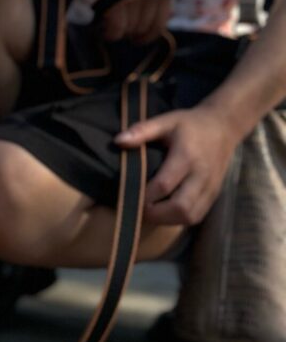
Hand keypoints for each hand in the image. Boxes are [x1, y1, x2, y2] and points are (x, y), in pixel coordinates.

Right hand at [70, 0, 173, 43]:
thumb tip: (146, 28)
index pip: (159, 22)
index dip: (147, 35)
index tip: (135, 40)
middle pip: (142, 25)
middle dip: (129, 32)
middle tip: (115, 29)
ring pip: (130, 26)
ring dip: (118, 32)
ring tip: (107, 25)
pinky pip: (117, 23)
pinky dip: (111, 31)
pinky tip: (105, 29)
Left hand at [115, 108, 235, 225]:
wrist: (224, 127)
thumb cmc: (190, 124)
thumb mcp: (166, 121)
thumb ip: (142, 131)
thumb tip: (118, 141)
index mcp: (187, 156)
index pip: (164, 185)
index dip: (145, 195)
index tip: (130, 195)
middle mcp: (201, 174)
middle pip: (179, 207)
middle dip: (155, 213)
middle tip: (139, 208)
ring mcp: (210, 187)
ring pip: (189, 216)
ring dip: (166, 220)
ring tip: (151, 212)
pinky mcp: (214, 194)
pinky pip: (197, 215)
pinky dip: (179, 219)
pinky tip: (166, 212)